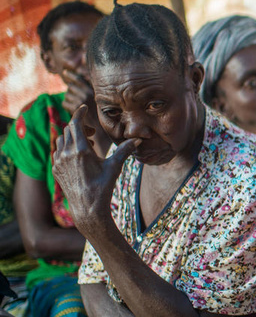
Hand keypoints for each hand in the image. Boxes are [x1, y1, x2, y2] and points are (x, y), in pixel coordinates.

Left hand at [51, 105, 138, 232]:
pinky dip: (66, 147)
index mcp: (80, 150)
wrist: (87, 207)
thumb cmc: (102, 186)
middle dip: (80, 126)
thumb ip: (124, 150)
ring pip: (61, 140)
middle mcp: (66, 153)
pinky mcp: (56, 169)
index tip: (85, 108)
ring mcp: (58, 162)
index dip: (80, 113)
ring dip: (72, 137)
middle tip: (93, 132)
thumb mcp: (115, 167)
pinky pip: (58, 151)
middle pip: (68, 129)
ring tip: (88, 144)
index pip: (75, 123)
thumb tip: (138, 140)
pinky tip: (78, 155)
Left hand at [61, 69, 95, 115]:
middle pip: (70, 87)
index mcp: (93, 90)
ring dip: (69, 100)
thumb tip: (76, 80)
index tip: (64, 72)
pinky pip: (64, 103)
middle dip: (71, 92)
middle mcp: (87, 93)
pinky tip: (73, 110)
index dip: (71, 75)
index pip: (79, 79)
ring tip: (77, 106)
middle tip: (76, 99)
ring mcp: (80, 100)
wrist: (100, 127)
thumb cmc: (98, 113)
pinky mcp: (75, 108)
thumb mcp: (97, 98)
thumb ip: (88, 89)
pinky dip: (67, 107)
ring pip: (67, 95)